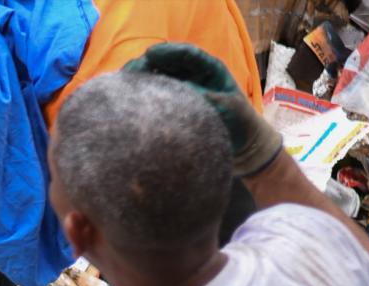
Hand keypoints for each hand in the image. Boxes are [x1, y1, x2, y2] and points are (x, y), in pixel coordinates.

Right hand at [126, 43, 280, 176]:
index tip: (149, 55)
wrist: (244, 149)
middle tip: (130, 72)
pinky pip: (158, 99)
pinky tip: (130, 102)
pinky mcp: (176, 109)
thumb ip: (200, 96)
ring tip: (124, 85)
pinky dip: (144, 98)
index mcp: (210, 69)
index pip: (187, 54)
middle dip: (148, 64)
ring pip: (159, 79)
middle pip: (168, 63)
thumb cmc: (240, 125)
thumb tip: (172, 90)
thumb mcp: (223, 107)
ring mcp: (184, 92)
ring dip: (142, 81)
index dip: (167, 52)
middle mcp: (195, 77)